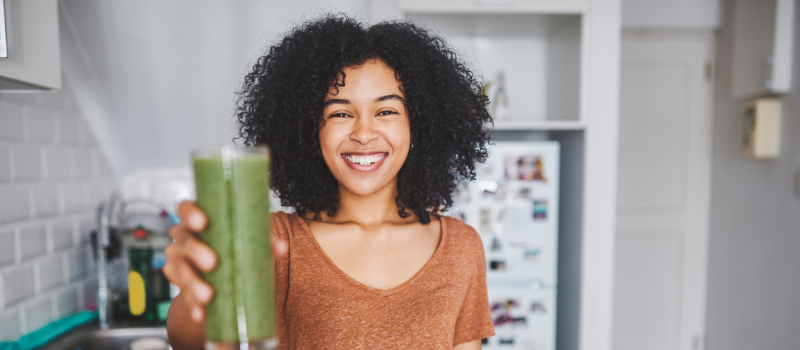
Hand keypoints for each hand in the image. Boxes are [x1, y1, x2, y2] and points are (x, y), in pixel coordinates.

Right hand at [163, 200, 286, 321]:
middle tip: (212, 262)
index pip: (186, 208)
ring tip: (207, 295)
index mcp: (198, 220)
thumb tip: (280, 247)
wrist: (225, 277)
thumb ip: (264, 241)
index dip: (191, 213)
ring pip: (179, 270)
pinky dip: (193, 305)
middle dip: (196, 251)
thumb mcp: (250, 242)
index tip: (202, 222)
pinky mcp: (179, 285)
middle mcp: (183, 238)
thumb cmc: (236, 248)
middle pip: (184, 240)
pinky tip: (202, 313)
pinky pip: (182, 295)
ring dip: (192, 283)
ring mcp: (178, 261)